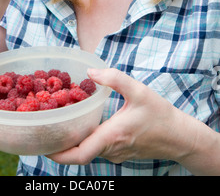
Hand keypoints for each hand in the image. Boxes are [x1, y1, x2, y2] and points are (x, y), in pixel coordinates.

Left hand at [48, 68, 195, 165]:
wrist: (180, 136)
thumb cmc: (160, 114)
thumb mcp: (139, 90)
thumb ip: (114, 78)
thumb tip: (90, 71)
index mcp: (112, 136)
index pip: (79, 154)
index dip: (58, 153)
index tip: (44, 144)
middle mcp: (111, 149)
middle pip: (79, 153)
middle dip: (60, 144)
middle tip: (46, 127)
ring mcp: (116, 154)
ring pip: (88, 151)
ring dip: (73, 141)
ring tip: (60, 122)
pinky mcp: (120, 153)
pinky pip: (98, 149)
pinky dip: (86, 140)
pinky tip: (82, 124)